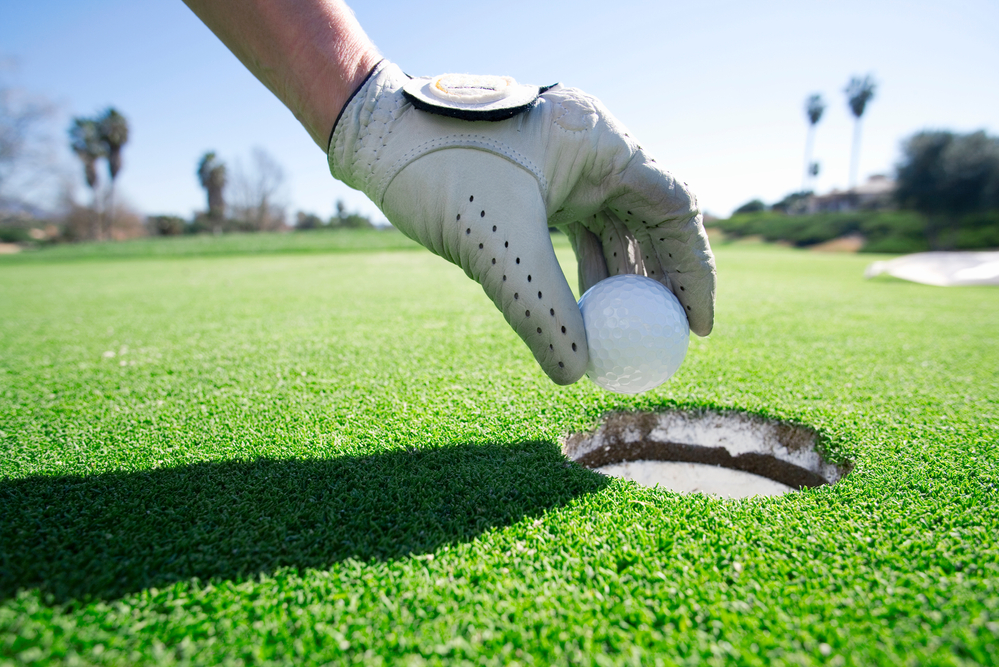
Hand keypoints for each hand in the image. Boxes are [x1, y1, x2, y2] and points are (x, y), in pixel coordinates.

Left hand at [329, 62, 715, 384]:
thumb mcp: (495, 245)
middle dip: (662, 279)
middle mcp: (591, 146)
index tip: (695, 326)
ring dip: (623, 278)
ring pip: (615, 225)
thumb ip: (540, 310)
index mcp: (599, 141)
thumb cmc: (436, 170)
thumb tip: (575, 375)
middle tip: (668, 336)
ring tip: (627, 332)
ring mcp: (565, 161)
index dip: (693, 270)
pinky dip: (586, 267)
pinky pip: (579, 226)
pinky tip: (585, 307)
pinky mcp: (538, 178)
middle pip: (651, 218)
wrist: (374, 136)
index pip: (674, 207)